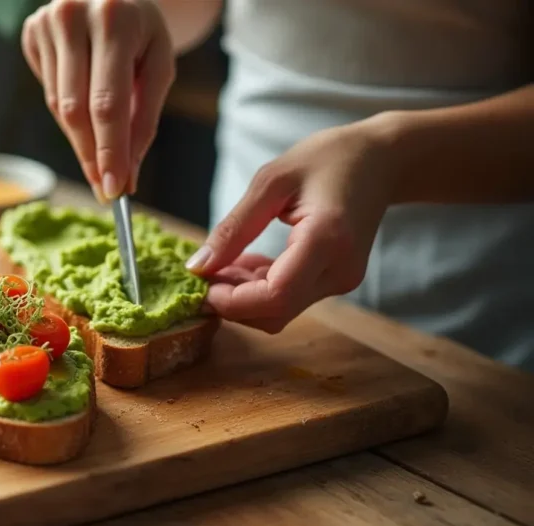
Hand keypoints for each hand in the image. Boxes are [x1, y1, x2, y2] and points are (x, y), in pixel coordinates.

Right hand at [21, 0, 174, 202]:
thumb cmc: (142, 33)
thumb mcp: (159, 66)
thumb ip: (145, 119)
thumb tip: (128, 173)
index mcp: (115, 20)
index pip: (107, 102)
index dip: (109, 150)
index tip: (115, 188)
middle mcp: (73, 16)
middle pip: (76, 109)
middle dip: (92, 155)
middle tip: (106, 189)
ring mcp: (46, 22)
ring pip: (59, 106)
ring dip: (81, 138)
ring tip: (102, 150)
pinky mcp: (31, 32)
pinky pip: (48, 92)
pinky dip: (69, 111)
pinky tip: (85, 102)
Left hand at [186, 121, 397, 332]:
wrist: (381, 161)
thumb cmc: (328, 159)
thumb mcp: (271, 181)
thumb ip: (234, 227)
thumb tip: (198, 267)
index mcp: (328, 240)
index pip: (275, 295)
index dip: (232, 301)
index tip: (201, 283)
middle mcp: (339, 270)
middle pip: (275, 312)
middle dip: (232, 302)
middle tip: (204, 273)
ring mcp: (341, 280)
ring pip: (280, 311)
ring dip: (243, 296)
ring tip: (224, 261)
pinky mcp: (336, 281)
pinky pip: (289, 299)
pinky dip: (259, 289)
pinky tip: (245, 263)